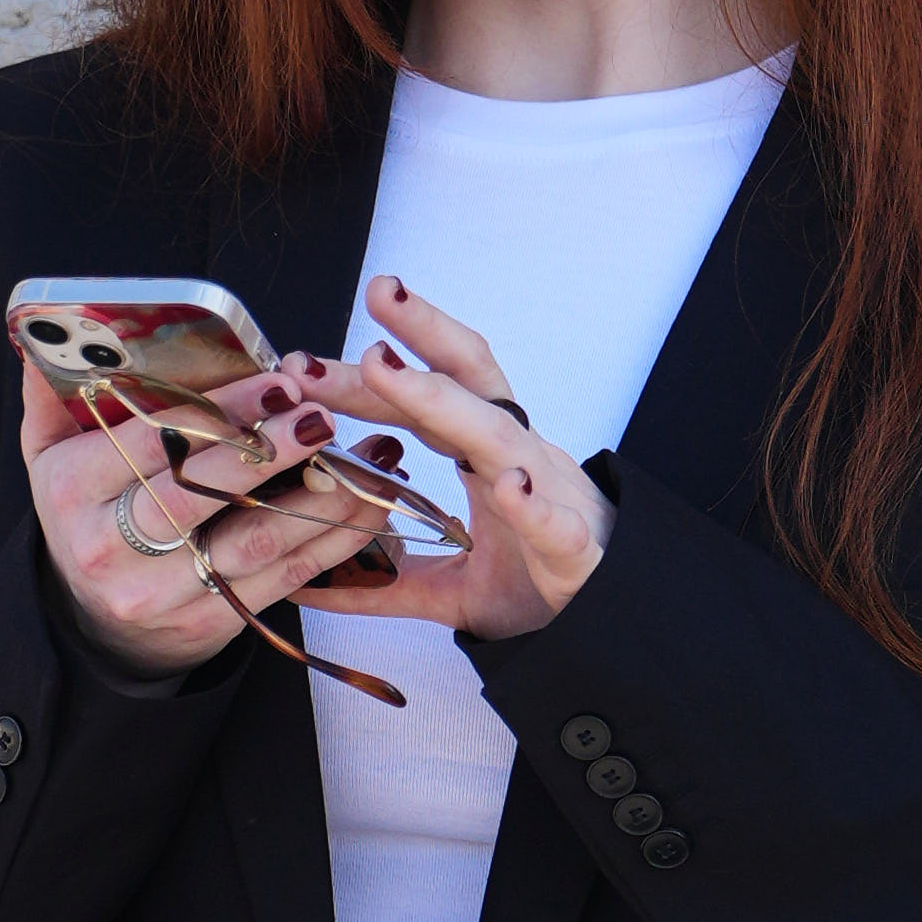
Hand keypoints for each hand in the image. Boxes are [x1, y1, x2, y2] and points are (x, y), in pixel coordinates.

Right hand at [14, 338, 425, 689]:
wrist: (100, 624)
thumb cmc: (89, 518)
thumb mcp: (49, 455)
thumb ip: (55, 394)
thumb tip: (46, 327)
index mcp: (73, 492)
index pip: (153, 441)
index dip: (220, 412)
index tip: (276, 381)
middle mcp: (111, 548)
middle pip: (201, 492)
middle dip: (269, 451)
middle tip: (321, 414)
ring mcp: (161, 594)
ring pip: (252, 541)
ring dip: (316, 498)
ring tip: (361, 457)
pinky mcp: (210, 624)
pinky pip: (281, 581)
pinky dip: (330, 544)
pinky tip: (365, 508)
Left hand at [268, 275, 611, 644]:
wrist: (611, 628)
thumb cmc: (539, 590)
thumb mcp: (450, 591)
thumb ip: (387, 583)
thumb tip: (316, 587)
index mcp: (487, 457)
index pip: (430, 398)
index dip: (378, 372)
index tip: (310, 360)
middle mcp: (518, 458)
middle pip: (467, 383)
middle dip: (420, 336)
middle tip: (375, 294)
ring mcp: (549, 497)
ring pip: (500, 436)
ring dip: (444, 402)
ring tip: (390, 372)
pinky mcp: (574, 552)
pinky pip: (556, 524)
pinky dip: (535, 505)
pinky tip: (511, 488)